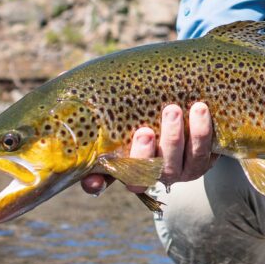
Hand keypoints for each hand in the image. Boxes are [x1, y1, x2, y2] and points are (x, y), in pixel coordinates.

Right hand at [80, 102, 216, 194]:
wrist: (189, 93)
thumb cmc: (144, 98)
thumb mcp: (119, 97)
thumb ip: (94, 96)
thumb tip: (59, 80)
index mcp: (120, 161)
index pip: (100, 179)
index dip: (95, 183)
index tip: (93, 180)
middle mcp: (147, 171)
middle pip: (143, 175)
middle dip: (144, 154)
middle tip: (144, 131)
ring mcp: (176, 169)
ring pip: (175, 165)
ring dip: (174, 138)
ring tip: (173, 108)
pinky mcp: (202, 160)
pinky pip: (204, 152)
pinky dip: (202, 131)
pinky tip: (200, 109)